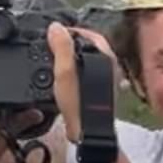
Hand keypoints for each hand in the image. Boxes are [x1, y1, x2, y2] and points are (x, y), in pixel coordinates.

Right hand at [47, 23, 137, 162]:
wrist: (89, 134)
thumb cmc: (80, 107)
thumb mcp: (65, 73)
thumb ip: (62, 48)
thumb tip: (56, 28)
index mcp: (106, 57)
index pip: (90, 33)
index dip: (71, 31)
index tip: (54, 34)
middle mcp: (111, 66)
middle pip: (90, 46)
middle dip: (71, 43)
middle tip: (51, 46)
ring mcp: (108, 79)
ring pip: (89, 60)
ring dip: (72, 57)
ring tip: (54, 60)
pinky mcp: (102, 90)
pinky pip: (88, 72)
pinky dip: (75, 70)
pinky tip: (64, 78)